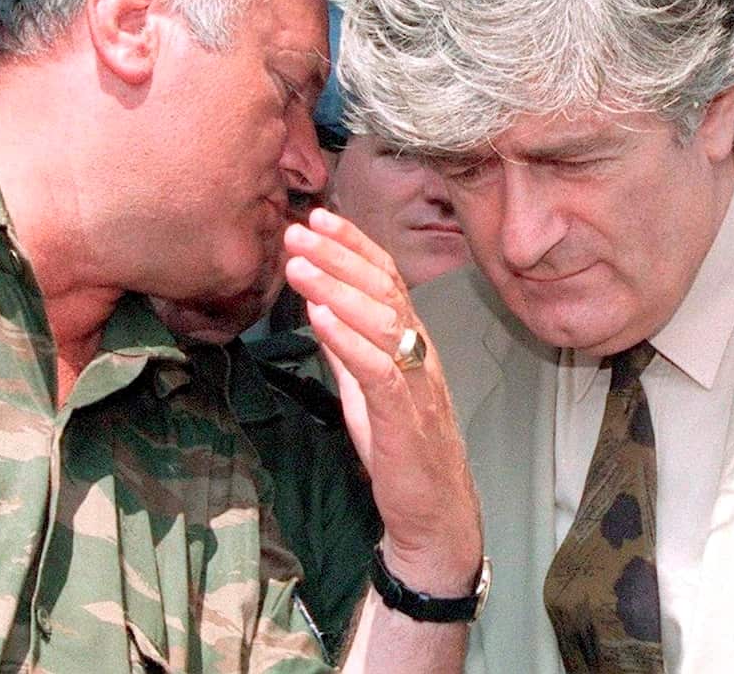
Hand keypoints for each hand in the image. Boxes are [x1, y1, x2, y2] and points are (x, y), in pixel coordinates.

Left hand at [284, 208, 481, 594]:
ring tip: (298, 264)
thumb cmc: (402, 451)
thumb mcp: (367, 389)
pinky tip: (319, 318)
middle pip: (383, 289)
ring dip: (336, 288)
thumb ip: (348, 348)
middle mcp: (420, 353)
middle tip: (297, 229)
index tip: (317, 217)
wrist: (436, 516)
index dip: (353, 244)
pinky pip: (378, 370)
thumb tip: (319, 305)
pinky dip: (347, 340)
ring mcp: (416, 383)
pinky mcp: (405, 419)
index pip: (386, 277)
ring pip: (382, 321)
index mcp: (413, 341)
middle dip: (338, 255)